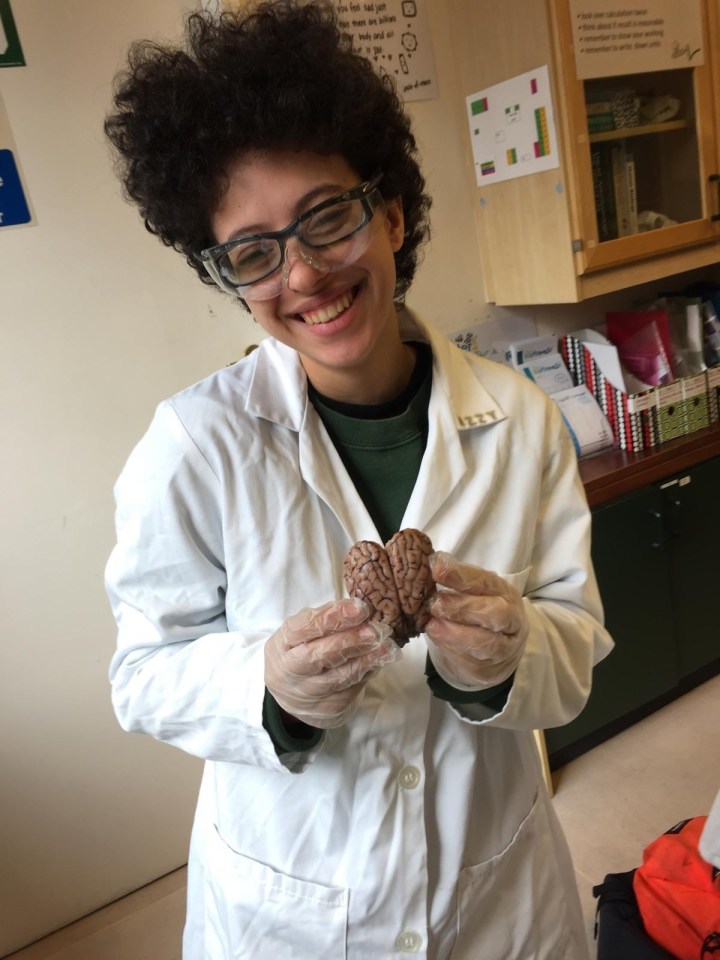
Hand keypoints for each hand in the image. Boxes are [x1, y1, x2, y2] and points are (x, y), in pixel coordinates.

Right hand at [264, 598, 398, 728]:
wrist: (291, 694)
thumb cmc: (301, 651)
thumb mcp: (302, 633)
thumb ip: (325, 620)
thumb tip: (360, 609)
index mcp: (281, 644)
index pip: (303, 628)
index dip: (332, 617)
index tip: (360, 608)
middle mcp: (289, 671)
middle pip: (318, 656)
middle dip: (350, 641)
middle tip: (374, 631)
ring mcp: (306, 694)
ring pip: (337, 678)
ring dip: (365, 661)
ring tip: (385, 647)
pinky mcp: (325, 711)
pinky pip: (349, 692)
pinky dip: (366, 674)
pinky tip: (378, 662)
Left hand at [425, 552, 527, 690]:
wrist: (495, 652)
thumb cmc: (478, 612)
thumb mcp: (472, 593)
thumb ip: (456, 580)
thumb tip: (432, 563)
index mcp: (504, 592)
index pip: (485, 581)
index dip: (462, 575)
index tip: (437, 569)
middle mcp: (510, 619)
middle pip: (496, 613)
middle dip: (463, 607)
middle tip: (435, 603)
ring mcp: (504, 647)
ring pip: (488, 643)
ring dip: (456, 633)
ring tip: (432, 625)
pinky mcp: (489, 670)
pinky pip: (473, 662)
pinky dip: (452, 650)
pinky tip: (437, 640)